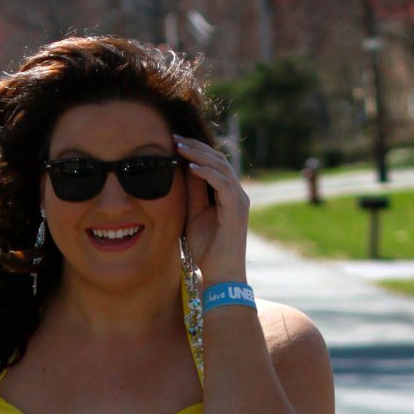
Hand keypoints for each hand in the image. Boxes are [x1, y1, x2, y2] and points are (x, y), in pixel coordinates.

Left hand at [175, 134, 249, 286]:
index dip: (195, 150)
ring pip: (222, 168)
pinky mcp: (236, 211)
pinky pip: (223, 184)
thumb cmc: (207, 250)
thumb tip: (184, 168)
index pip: (214, 163)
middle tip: (175, 138)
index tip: (174, 142)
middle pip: (219, 160)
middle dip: (196, 147)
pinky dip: (208, 173)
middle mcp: (237, 194)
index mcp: (227, 194)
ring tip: (180, 147)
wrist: (220, 275)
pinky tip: (192, 166)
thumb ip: (192, 192)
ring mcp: (239, 201)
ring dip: (200, 155)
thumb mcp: (193, 215)